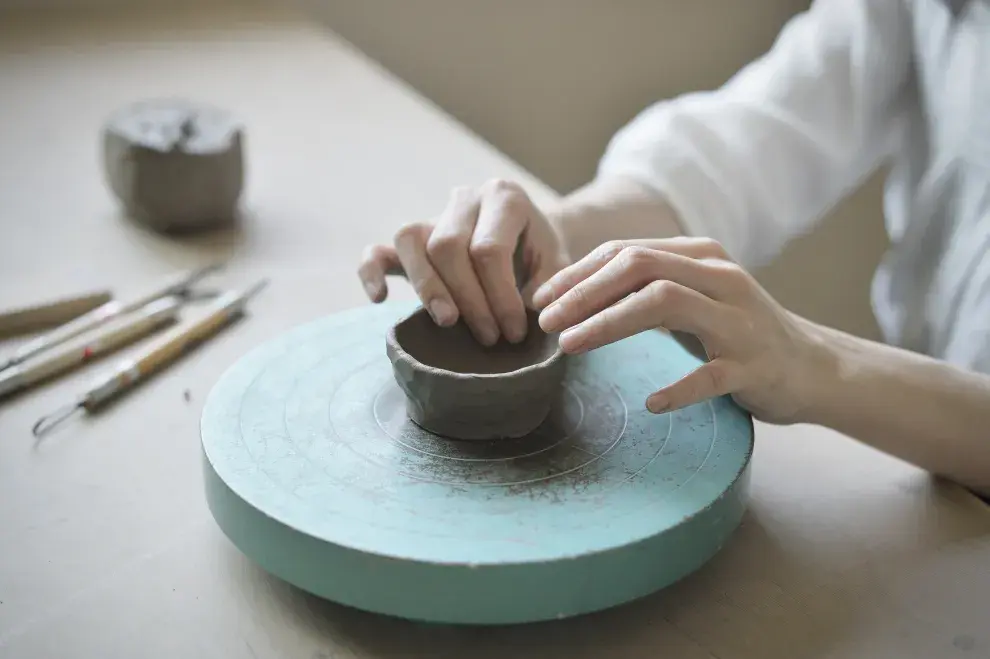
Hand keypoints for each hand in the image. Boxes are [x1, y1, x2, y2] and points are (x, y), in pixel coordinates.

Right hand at [358, 179, 569, 345]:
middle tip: (490, 337)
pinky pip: (379, 249)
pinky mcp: (412, 239)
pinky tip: (379, 299)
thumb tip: (531, 308)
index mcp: (504, 197)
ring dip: (427, 288)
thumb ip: (549, 283)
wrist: (529, 236)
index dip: (500, 296)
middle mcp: (465, 199)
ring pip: (411, 241)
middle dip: (469, 299)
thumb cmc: (541, 254)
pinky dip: (371, 272)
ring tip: (448, 323)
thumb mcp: (559, 263)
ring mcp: (433, 215)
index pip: (489, 248)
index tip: (515, 332)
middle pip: (448, 246)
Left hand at [533, 237, 823, 423]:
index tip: (541, 300)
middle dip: (584, 292)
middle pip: (640, 267)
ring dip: (609, 323)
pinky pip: (710, 376)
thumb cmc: (735, 332)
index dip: (577, 274)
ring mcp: (739, 321)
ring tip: (569, 345)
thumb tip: (575, 294)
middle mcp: (721, 278)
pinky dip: (678, 390)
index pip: (627, 252)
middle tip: (545, 321)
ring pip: (666, 304)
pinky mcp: (754, 366)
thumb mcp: (690, 299)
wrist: (811, 367)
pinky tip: (650, 404)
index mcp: (700, 257)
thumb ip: (645, 288)